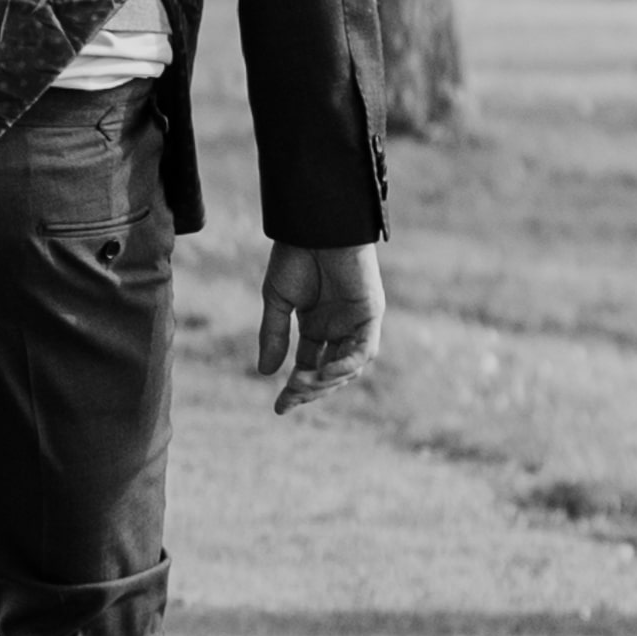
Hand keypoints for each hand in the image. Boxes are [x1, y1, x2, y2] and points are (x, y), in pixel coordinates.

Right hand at [255, 242, 386, 416]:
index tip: (279, 408)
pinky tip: (326, 372)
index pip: (309, 366)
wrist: (314, 227)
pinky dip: (346, 364)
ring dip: (327, 381)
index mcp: (317, 325)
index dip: (296, 389)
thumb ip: (274, 336)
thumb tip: (265, 372)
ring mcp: (357, 322)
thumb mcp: (277, 301)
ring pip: (349, 367)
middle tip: (289, 398)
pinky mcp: (371, 314)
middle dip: (310, 390)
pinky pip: (364, 350)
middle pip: (330, 373)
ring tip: (302, 384)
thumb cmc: (295, 256)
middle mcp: (339, 328)